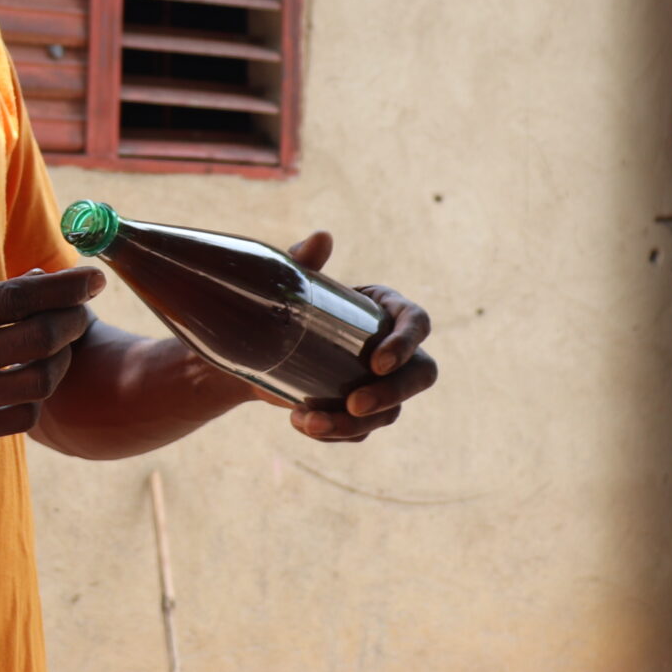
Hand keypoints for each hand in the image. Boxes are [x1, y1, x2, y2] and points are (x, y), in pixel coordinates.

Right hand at [0, 267, 105, 452]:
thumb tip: (37, 284)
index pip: (15, 298)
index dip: (63, 286)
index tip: (93, 278)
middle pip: (35, 342)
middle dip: (71, 320)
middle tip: (79, 309)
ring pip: (36, 384)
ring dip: (59, 359)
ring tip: (55, 343)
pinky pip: (18, 419)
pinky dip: (34, 396)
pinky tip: (26, 377)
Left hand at [285, 230, 436, 443]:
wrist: (252, 347)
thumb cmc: (281, 307)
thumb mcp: (289, 286)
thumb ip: (303, 262)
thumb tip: (321, 238)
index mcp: (386, 308)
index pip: (416, 323)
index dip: (405, 344)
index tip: (377, 364)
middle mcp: (394, 348)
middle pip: (419, 375)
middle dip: (391, 395)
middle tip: (354, 405)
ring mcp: (382, 384)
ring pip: (389, 412)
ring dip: (352, 423)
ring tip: (307, 421)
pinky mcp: (362, 412)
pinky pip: (362, 431)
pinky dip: (336, 433)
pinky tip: (304, 424)